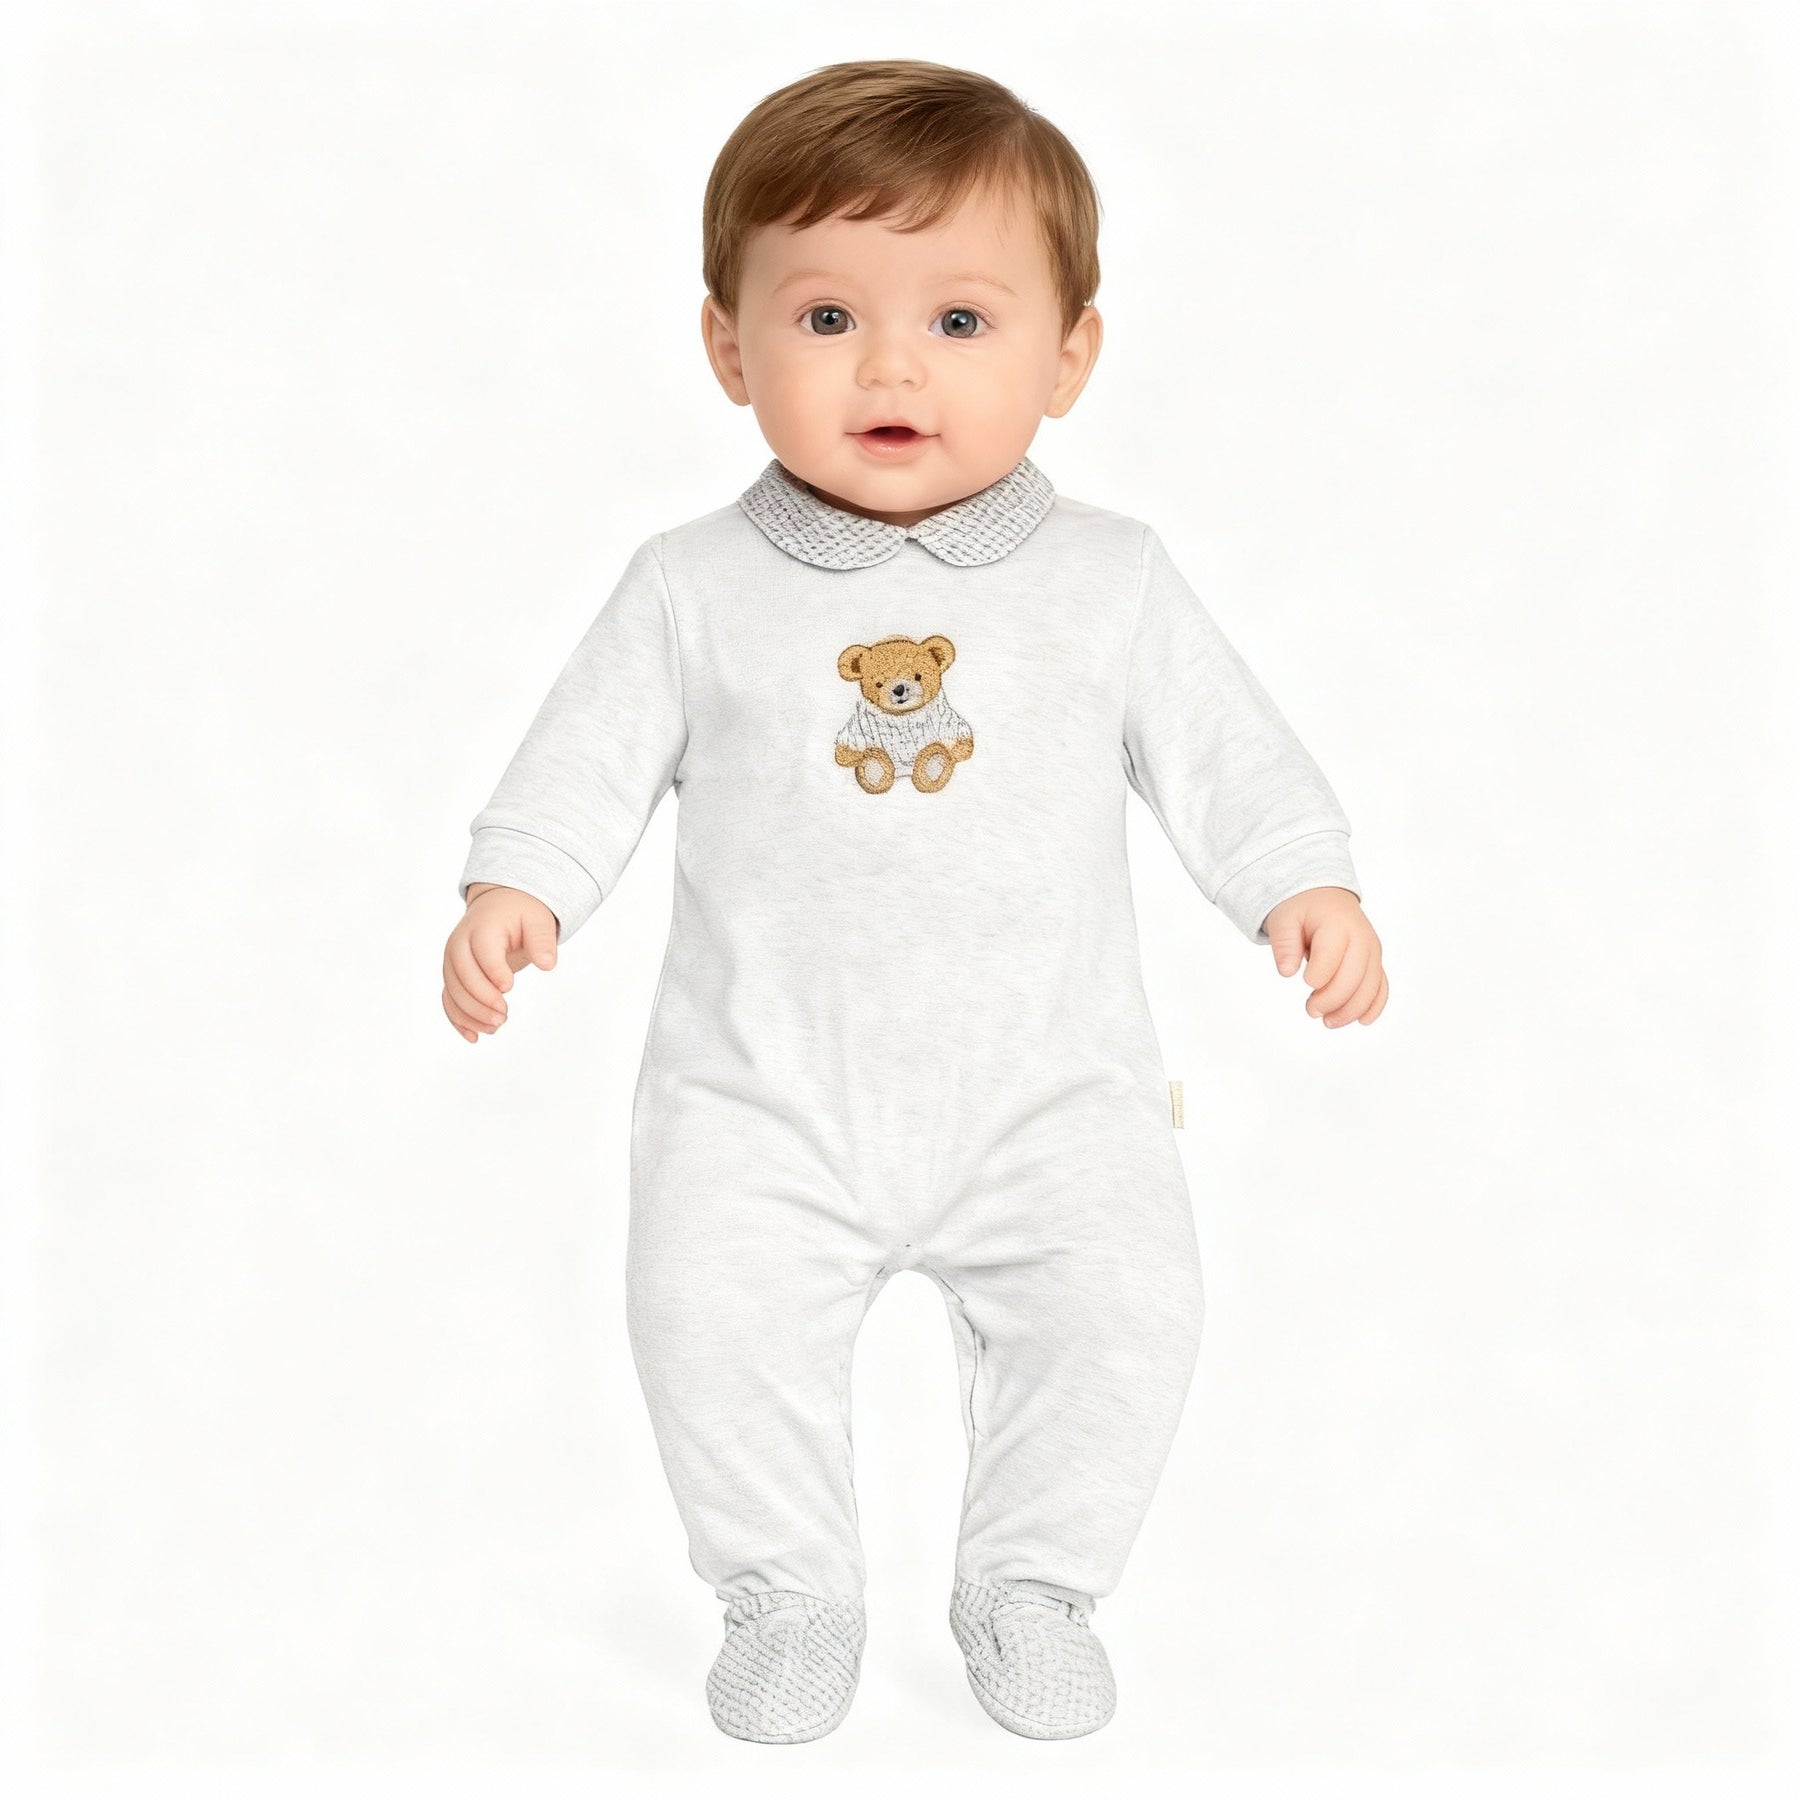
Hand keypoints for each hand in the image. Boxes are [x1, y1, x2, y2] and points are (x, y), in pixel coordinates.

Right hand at [441, 884, 559, 1042]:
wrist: (499, 907)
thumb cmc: (520, 915)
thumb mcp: (538, 920)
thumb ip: (543, 940)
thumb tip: (547, 964)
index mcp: (482, 927)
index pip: (483, 951)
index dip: (493, 971)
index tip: (508, 988)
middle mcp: (460, 944)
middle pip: (462, 975)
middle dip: (481, 999)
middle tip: (504, 1015)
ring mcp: (452, 961)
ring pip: (453, 991)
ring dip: (472, 1014)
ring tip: (497, 1026)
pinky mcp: (453, 976)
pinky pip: (449, 1000)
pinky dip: (459, 1019)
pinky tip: (475, 1036)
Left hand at [1263, 886, 1387, 1027]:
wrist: (1325, 897)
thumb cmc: (1303, 909)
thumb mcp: (1284, 919)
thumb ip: (1283, 944)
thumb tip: (1287, 972)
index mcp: (1337, 924)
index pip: (1331, 958)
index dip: (1317, 978)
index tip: (1304, 982)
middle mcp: (1361, 938)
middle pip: (1354, 978)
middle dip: (1332, 1000)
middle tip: (1311, 1010)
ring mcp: (1372, 952)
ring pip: (1370, 987)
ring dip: (1350, 1010)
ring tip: (1328, 1022)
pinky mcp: (1375, 963)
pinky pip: (1380, 987)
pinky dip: (1373, 1006)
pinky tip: (1361, 1020)